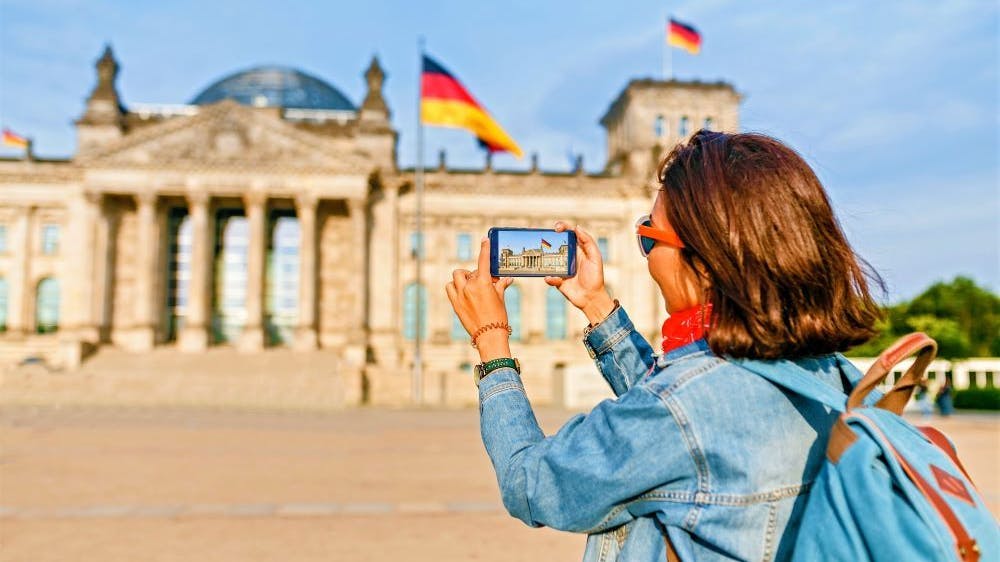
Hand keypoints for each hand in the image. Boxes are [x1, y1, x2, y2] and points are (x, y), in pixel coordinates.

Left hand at [445, 237, 514, 360]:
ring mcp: (460, 295)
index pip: (483, 261)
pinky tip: (463, 292)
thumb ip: (501, 286)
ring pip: (456, 277)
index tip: (484, 239)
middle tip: (485, 282)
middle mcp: (469, 287)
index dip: (484, 248)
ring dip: (463, 277)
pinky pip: (450, 288)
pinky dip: (455, 286)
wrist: (489, 336)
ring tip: (471, 285)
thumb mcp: (501, 299)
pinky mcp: (455, 303)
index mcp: (483, 284)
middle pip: (470, 271)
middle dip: (477, 274)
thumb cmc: (498, 318)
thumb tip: (507, 279)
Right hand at [545, 222, 615, 324]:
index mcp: (578, 249)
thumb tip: (577, 228)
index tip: (557, 228)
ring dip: (543, 257)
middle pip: (555, 243)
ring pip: (548, 259)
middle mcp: (568, 257)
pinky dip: (549, 277)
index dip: (563, 227)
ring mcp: (561, 268)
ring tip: (538, 255)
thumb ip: (588, 242)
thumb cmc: (595, 277)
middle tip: (541, 235)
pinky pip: (549, 276)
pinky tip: (552, 278)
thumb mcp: (595, 258)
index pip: (569, 234)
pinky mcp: (556, 279)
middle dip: (546, 238)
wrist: (591, 298)